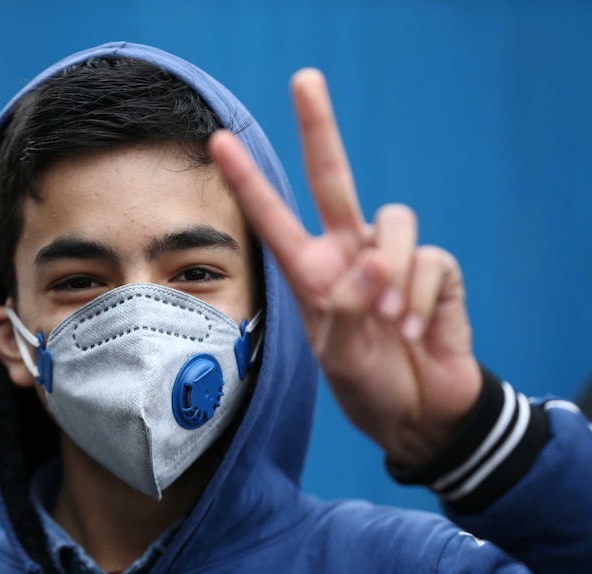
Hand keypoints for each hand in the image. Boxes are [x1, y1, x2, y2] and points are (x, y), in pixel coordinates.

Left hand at [208, 69, 481, 465]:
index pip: (273, 217)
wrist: (418, 412)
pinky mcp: (435, 269)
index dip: (247, 180)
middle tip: (304, 79)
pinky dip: (422, 299)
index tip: (219, 142)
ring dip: (392, 273)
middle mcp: (349, 253)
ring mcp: (392, 258)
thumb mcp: (338, 358)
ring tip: (388, 319)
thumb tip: (369, 265)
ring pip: (394, 222)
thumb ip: (343, 311)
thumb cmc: (367, 383)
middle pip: (332, 177)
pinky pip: (430, 261)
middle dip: (319, 128)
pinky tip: (415, 330)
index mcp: (311, 271)